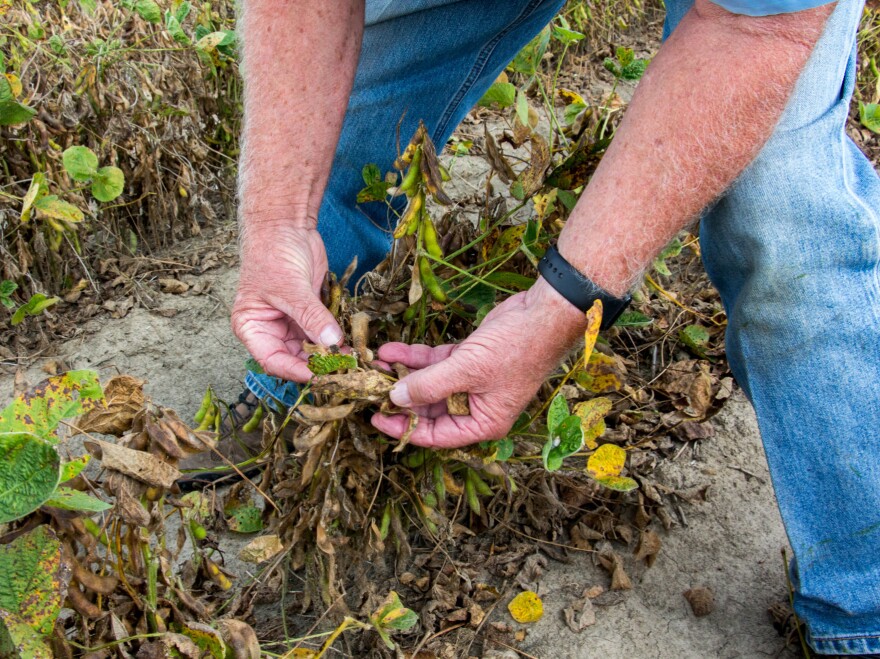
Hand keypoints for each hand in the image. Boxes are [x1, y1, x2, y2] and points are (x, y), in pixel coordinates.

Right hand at [232, 224, 342, 382]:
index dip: (296, 371)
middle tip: (344, 369)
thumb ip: (310, 316)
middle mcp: (271, 330)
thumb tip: (331, 343)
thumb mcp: (290, 288)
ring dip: (331, 355)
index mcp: (252, 328)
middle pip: (295, 359)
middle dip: (319, 364)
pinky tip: (353, 345)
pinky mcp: (311, 314)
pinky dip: (337, 340)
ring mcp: (292, 323)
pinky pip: (325, 333)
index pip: (273, 361)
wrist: (284, 225)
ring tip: (352, 360)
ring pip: (313, 349)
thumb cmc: (272, 253)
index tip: (321, 375)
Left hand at [371, 280, 585, 447]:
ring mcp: (471, 382)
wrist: (543, 314)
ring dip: (403, 374)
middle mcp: (475, 407)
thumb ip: (430, 385)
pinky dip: (414, 357)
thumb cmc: (516, 349)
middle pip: (428, 409)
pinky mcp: (468, 359)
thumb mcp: (468, 370)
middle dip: (399, 397)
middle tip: (369, 387)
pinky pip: (435, 364)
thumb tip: (396, 398)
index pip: (435, 435)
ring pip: (429, 383)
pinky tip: (391, 351)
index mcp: (482, 422)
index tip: (375, 417)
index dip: (403, 428)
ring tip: (375, 366)